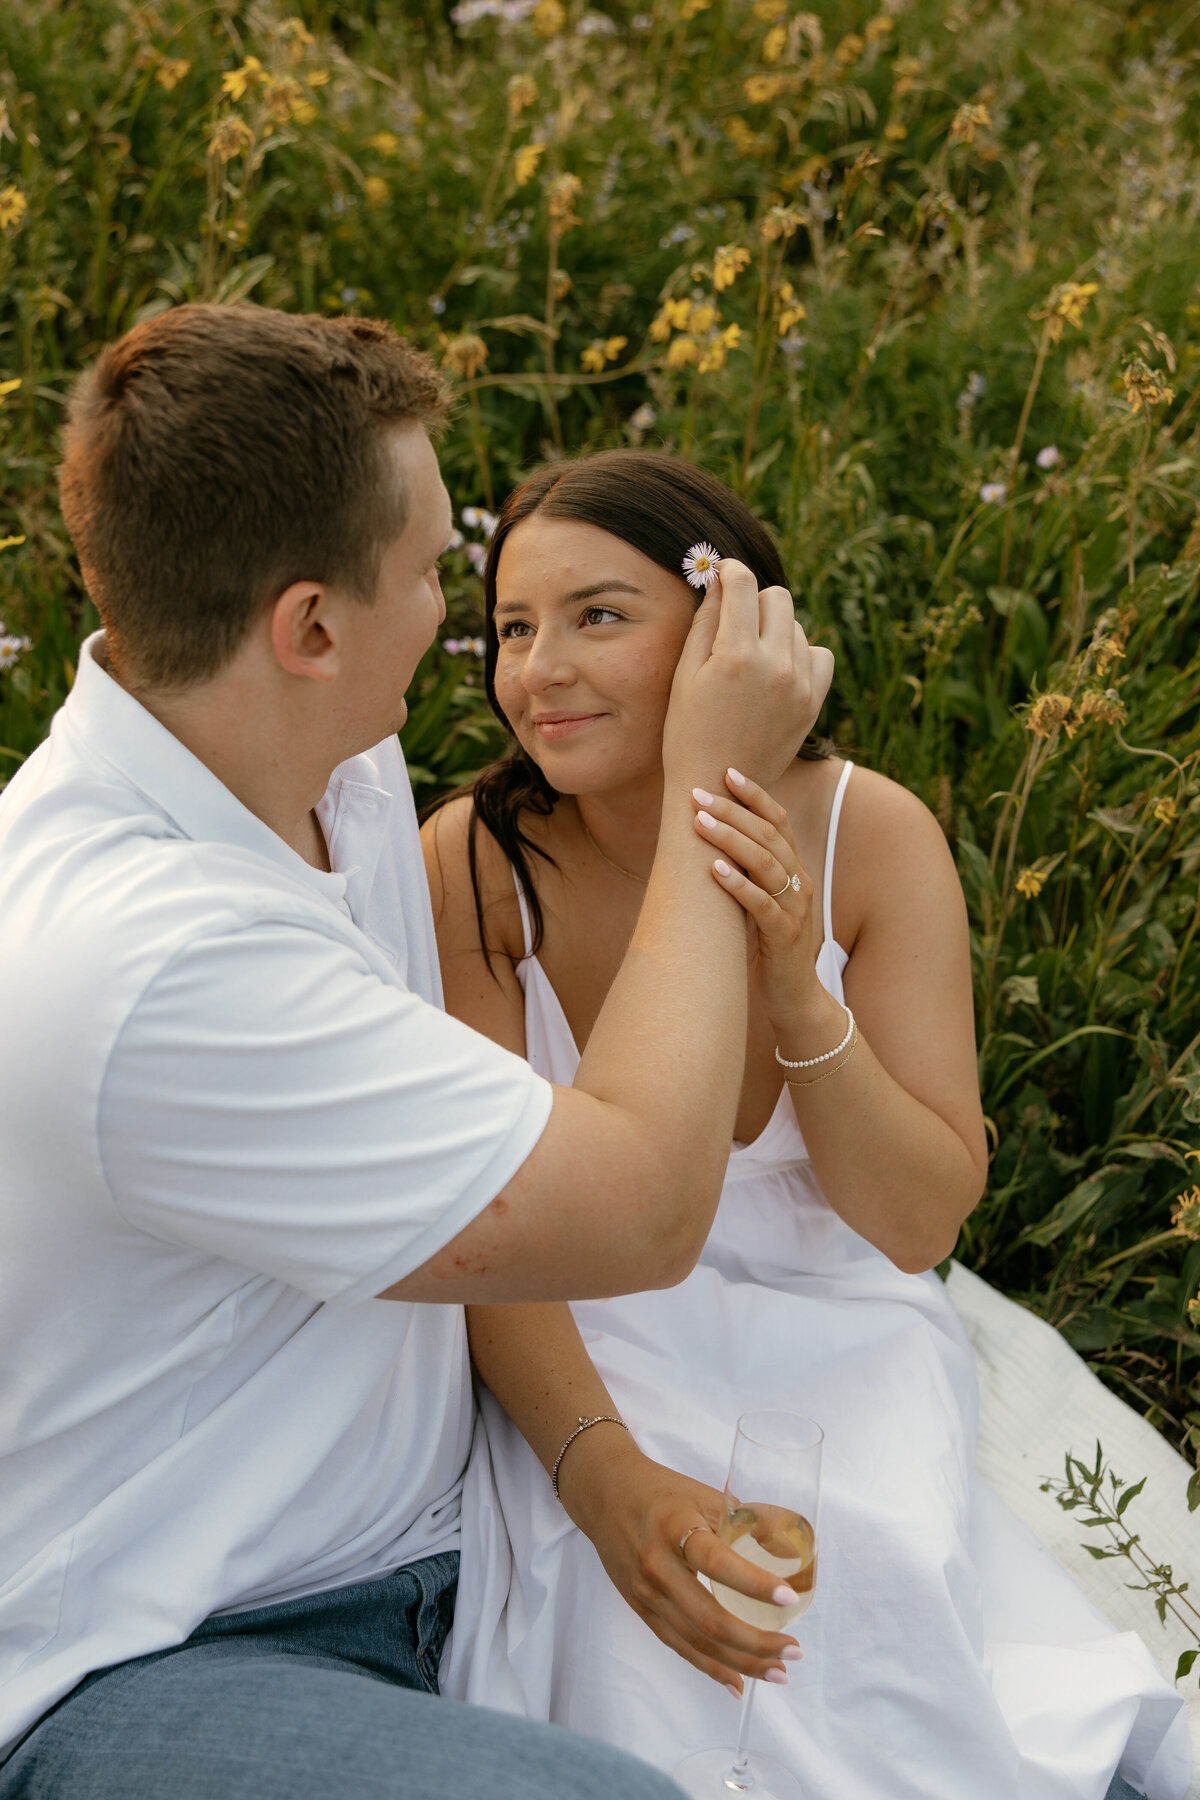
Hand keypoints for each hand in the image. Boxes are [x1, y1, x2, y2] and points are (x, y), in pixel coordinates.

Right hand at [559, 1433, 800, 1693]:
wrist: (605, 1493)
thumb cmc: (661, 1491)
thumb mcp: (704, 1494)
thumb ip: (746, 1521)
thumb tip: (794, 1549)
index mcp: (675, 1528)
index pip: (718, 1563)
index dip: (755, 1584)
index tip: (791, 1598)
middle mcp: (657, 1566)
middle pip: (710, 1619)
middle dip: (757, 1642)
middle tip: (794, 1649)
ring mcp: (646, 1594)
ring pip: (697, 1642)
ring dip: (741, 1663)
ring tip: (778, 1672)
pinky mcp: (642, 1610)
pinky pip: (680, 1647)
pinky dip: (711, 1669)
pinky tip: (738, 1684)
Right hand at [662, 560, 833, 791]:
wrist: (717, 788)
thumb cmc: (688, 731)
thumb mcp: (685, 675)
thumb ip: (705, 623)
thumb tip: (719, 582)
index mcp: (737, 656)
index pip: (744, 584)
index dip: (730, 570)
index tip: (723, 573)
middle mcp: (775, 666)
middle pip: (778, 597)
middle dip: (754, 599)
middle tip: (735, 621)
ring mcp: (800, 685)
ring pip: (797, 625)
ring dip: (775, 629)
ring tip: (752, 656)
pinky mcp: (813, 703)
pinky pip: (820, 654)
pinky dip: (801, 654)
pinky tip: (778, 670)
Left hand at [691, 768, 840, 1037]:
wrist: (795, 999)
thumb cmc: (770, 948)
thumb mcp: (762, 902)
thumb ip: (749, 872)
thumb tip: (713, 837)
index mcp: (795, 871)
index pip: (779, 821)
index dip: (755, 795)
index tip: (726, 772)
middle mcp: (800, 884)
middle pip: (769, 835)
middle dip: (732, 811)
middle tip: (698, 795)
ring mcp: (795, 911)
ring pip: (766, 864)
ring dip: (731, 840)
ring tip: (700, 823)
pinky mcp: (784, 938)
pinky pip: (762, 905)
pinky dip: (738, 886)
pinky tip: (714, 870)